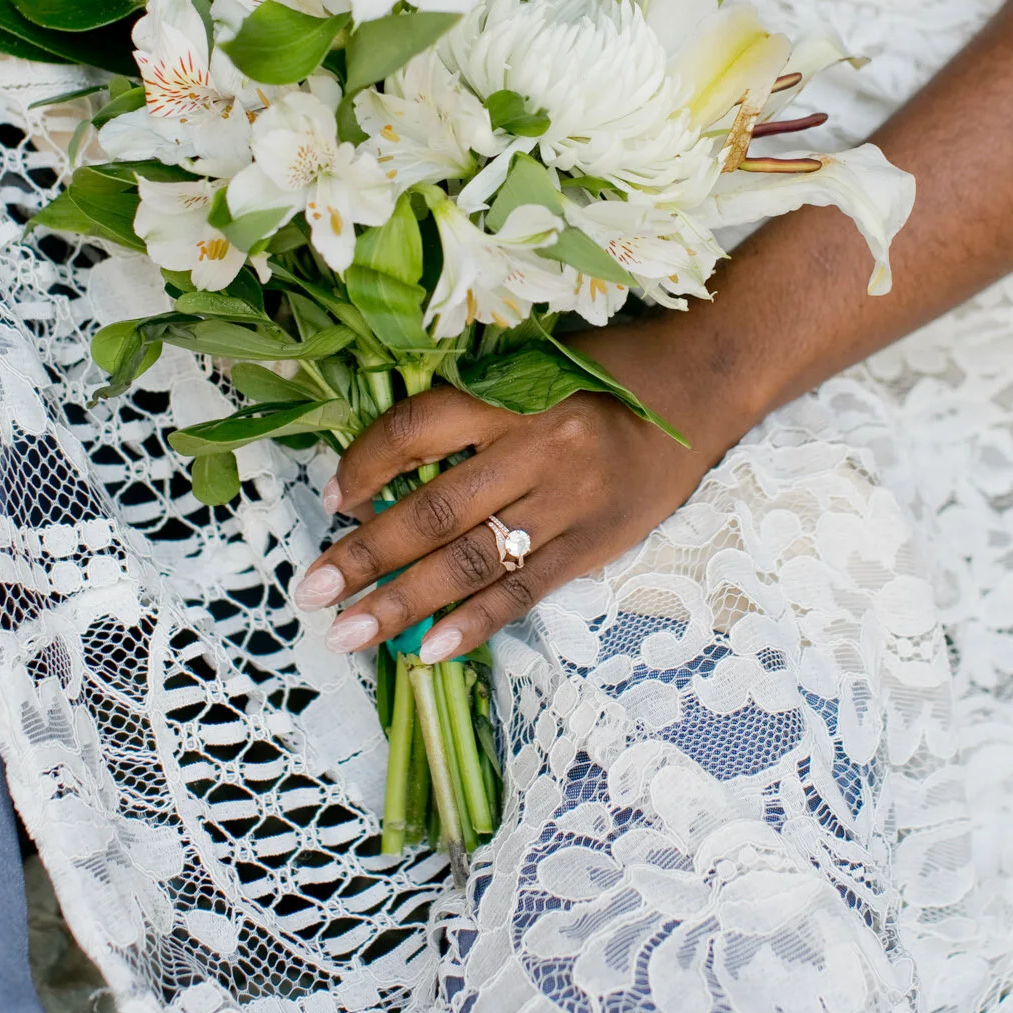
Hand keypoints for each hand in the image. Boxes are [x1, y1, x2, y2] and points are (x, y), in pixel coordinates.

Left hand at [293, 324, 734, 662]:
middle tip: (311, 592)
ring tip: (349, 633)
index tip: (332, 497)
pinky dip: (476, 623)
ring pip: (472, 561)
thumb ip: (469, 402)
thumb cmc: (604, 367)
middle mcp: (539, 448)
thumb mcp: (532, 362)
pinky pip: (526, 592)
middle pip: (435, 510)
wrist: (701, 385)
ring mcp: (570, 503)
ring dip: (403, 602)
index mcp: (513, 392)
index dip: (365, 463)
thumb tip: (382, 462)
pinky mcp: (595, 544)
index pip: (419, 429)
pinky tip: (430, 650)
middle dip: (365, 556)